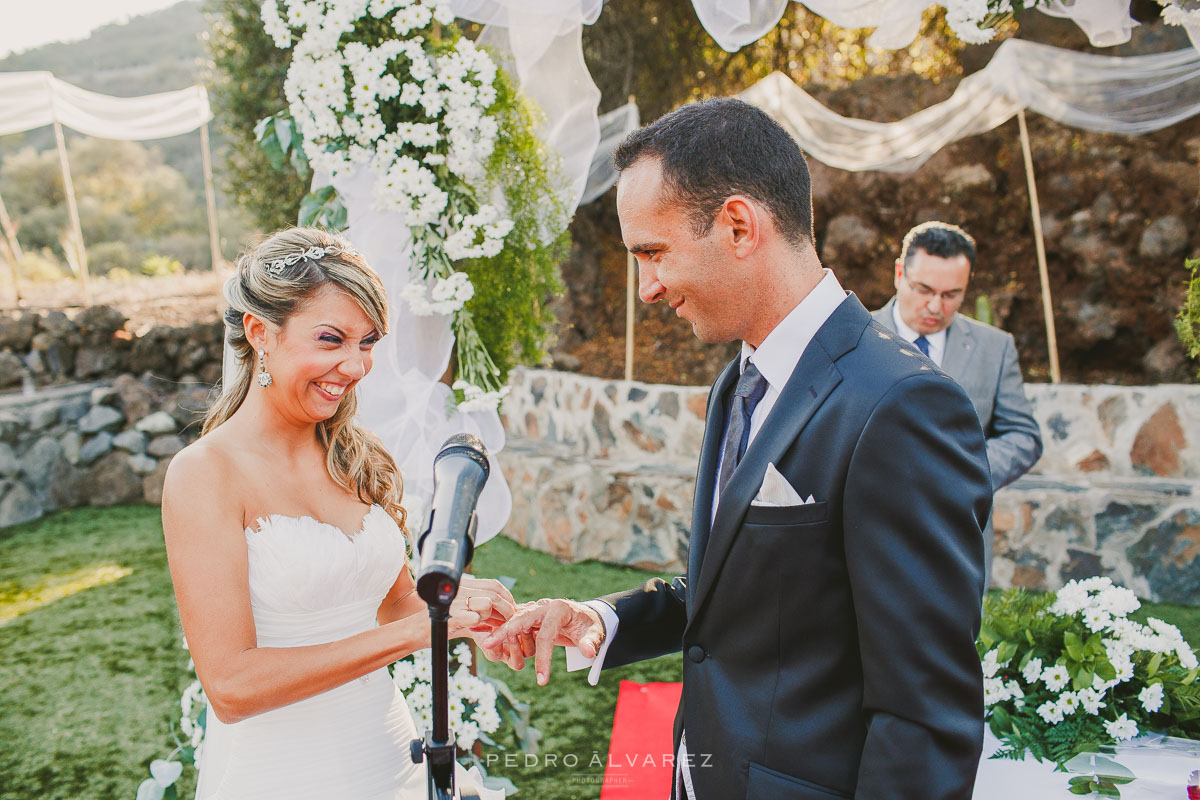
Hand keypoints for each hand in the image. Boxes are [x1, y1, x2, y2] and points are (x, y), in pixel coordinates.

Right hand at [447, 576, 516, 638]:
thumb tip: (504, 615)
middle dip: (507, 609)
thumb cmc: (442, 622)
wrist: (416, 630)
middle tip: (509, 620)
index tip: (512, 608)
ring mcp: (455, 601)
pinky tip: (473, 629)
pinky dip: (479, 625)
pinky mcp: (451, 615)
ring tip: (487, 625)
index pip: (493, 584)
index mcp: (463, 585)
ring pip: (487, 603)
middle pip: (494, 593)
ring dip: (491, 617)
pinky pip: (475, 618)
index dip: (507, 596)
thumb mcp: (464, 613)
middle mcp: (460, 589)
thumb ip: (482, 612)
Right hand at [482, 598, 605, 684]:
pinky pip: (515, 624)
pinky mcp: (531, 616)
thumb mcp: (595, 634)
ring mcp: (536, 610)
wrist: (587, 617)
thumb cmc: (591, 626)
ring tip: (486, 645)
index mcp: (559, 610)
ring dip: (501, 632)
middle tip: (487, 645)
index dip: (543, 659)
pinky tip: (492, 641)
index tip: (541, 681)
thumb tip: (587, 652)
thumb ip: (590, 642)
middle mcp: (544, 606)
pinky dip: (504, 632)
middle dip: (504, 632)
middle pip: (521, 618)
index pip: (546, 635)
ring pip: (515, 620)